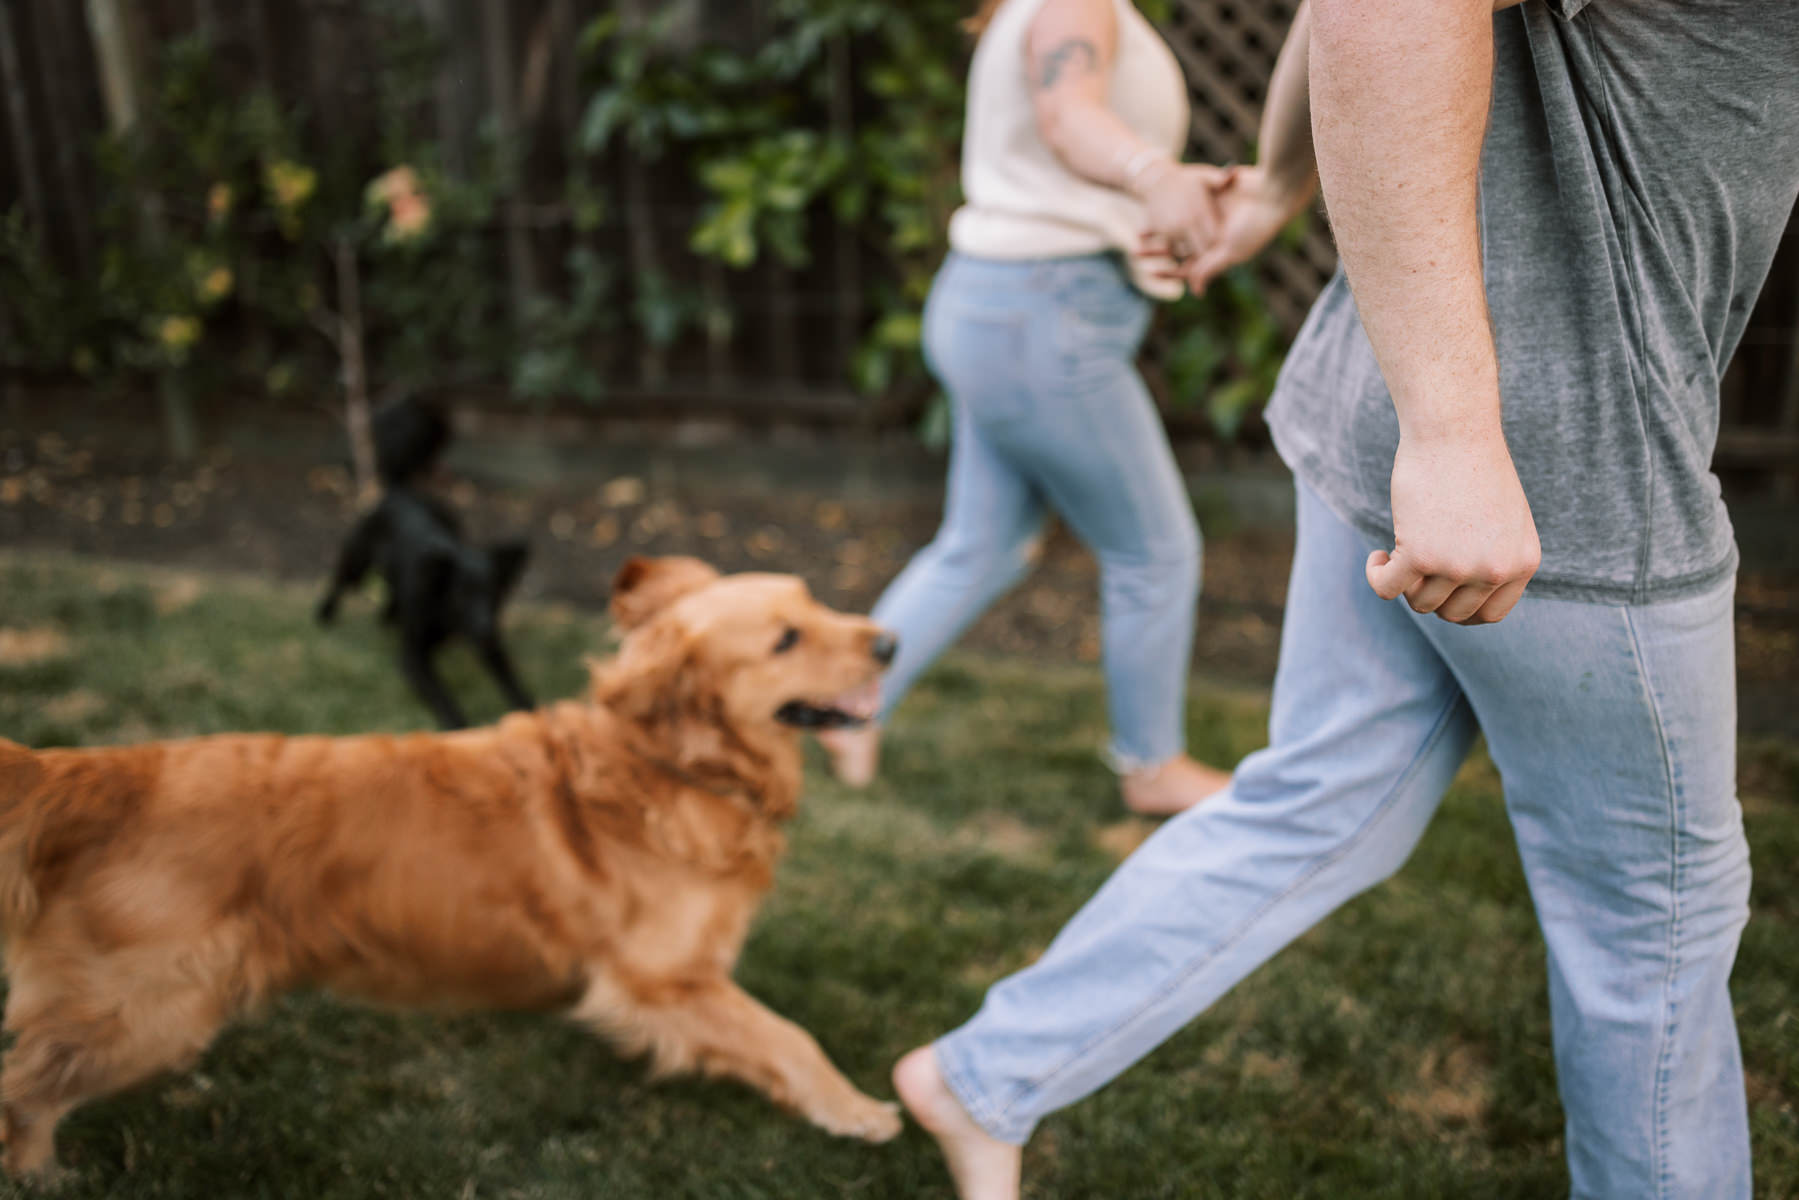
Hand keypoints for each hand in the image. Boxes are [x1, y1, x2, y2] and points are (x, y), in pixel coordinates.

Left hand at [1140, 165, 1306, 295]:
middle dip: (1158, 251)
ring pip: (1180, 227)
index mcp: (1219, 253)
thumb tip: (1194, 291)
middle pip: (1180, 248)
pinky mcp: (1211, 198)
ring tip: (1140, 231)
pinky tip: (1153, 208)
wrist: (1272, 191)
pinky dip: (1171, 208)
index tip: (1149, 272)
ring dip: (1160, 230)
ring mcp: (1211, 217)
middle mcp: (1213, 237)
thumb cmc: (1255, 225)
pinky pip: (1186, 205)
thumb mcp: (1230, 250)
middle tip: (1135, 250)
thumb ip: (1209, 268)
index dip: (1170, 272)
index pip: (1190, 267)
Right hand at [1366, 424, 1540, 624]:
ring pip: (1420, 603)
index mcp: (1521, 563)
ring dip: (1404, 583)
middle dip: (1430, 594)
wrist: (1454, 431)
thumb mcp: (1502, 519)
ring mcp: (1459, 565)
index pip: (1489, 614)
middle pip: (1451, 613)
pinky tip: (1379, 555)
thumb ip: (1492, 558)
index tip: (1441, 590)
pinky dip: (1377, 576)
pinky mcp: (1420, 554)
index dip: (1459, 608)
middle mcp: (1495, 570)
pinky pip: (1387, 588)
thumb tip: (1456, 595)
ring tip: (1398, 553)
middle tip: (1418, 566)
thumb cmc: (1473, 466)